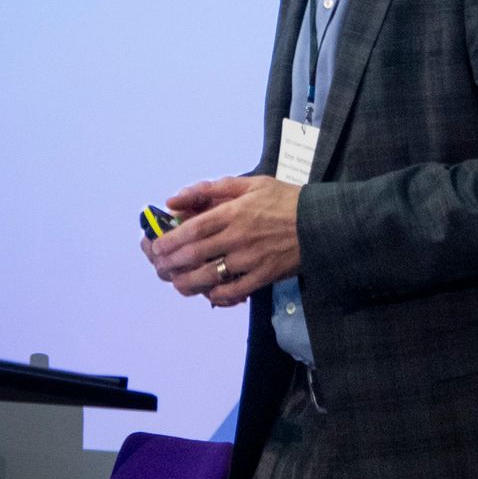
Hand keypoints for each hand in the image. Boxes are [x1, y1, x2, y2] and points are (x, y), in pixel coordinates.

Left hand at [146, 176, 301, 306]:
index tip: (156, 246)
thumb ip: (211, 189)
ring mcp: (250, 259)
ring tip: (177, 283)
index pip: (194, 229)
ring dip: (188, 282)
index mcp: (233, 212)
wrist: (321, 223)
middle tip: (160, 266)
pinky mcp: (264, 276)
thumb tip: (176, 198)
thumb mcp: (249, 184)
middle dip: (173, 262)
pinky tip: (209, 292)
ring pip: (211, 275)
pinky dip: (218, 294)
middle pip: (196, 254)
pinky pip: (235, 290)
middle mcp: (238, 237)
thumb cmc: (283, 200)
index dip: (171, 240)